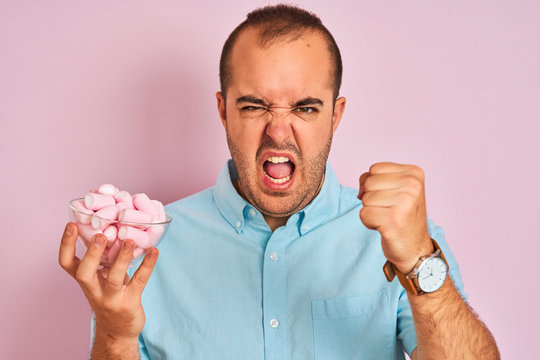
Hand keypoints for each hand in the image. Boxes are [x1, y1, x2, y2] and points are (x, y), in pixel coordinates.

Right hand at [58, 222, 157, 342]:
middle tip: (99, 235)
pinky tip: (154, 251)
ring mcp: (111, 298)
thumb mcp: (101, 278)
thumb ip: (103, 258)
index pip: (67, 263)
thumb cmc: (110, 296)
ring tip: (129, 241)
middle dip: (91, 254)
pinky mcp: (129, 303)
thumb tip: (111, 226)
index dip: (66, 245)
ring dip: (122, 258)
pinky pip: (139, 281)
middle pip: (84, 273)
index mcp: (85, 280)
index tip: (71, 224)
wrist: (118, 331)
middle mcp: (94, 290)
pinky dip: (147, 265)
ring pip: (113, 278)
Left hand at [358, 162, 432, 272]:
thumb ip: (374, 179)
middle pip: (368, 182)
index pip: (374, 169)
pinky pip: (363, 214)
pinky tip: (384, 227)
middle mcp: (412, 185)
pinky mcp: (393, 219)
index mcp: (414, 173)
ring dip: (371, 211)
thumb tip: (360, 190)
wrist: (415, 247)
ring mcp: (405, 202)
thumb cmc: (402, 216)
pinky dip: (369, 223)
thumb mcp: (395, 189)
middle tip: (389, 210)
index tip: (390, 198)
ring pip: (365, 198)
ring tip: (388, 218)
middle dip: (371, 198)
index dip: (374, 185)